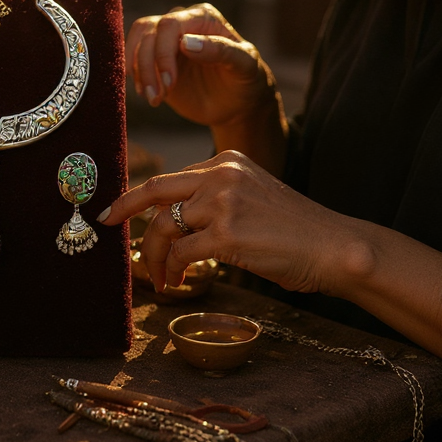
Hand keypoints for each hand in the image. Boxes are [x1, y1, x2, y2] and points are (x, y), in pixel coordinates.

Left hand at [98, 150, 351, 294]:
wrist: (334, 245)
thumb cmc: (295, 229)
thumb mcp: (253, 195)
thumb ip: (217, 197)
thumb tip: (176, 220)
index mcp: (226, 161)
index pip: (171, 178)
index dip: (140, 197)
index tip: (119, 209)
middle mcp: (221, 175)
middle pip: (155, 190)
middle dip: (124, 208)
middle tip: (106, 224)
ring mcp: (223, 203)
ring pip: (165, 227)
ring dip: (156, 256)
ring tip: (161, 277)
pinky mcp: (227, 233)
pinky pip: (184, 252)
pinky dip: (175, 269)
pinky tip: (178, 280)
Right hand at [125, 4, 276, 128]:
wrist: (237, 103)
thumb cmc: (246, 79)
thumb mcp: (244, 65)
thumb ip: (220, 50)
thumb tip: (186, 42)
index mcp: (203, 17)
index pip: (169, 25)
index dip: (163, 52)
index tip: (169, 83)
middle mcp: (181, 23)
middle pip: (148, 33)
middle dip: (147, 65)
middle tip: (157, 96)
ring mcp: (165, 40)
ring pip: (136, 43)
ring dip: (138, 72)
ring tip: (153, 98)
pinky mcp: (154, 58)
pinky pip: (133, 58)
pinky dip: (135, 77)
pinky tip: (148, 95)